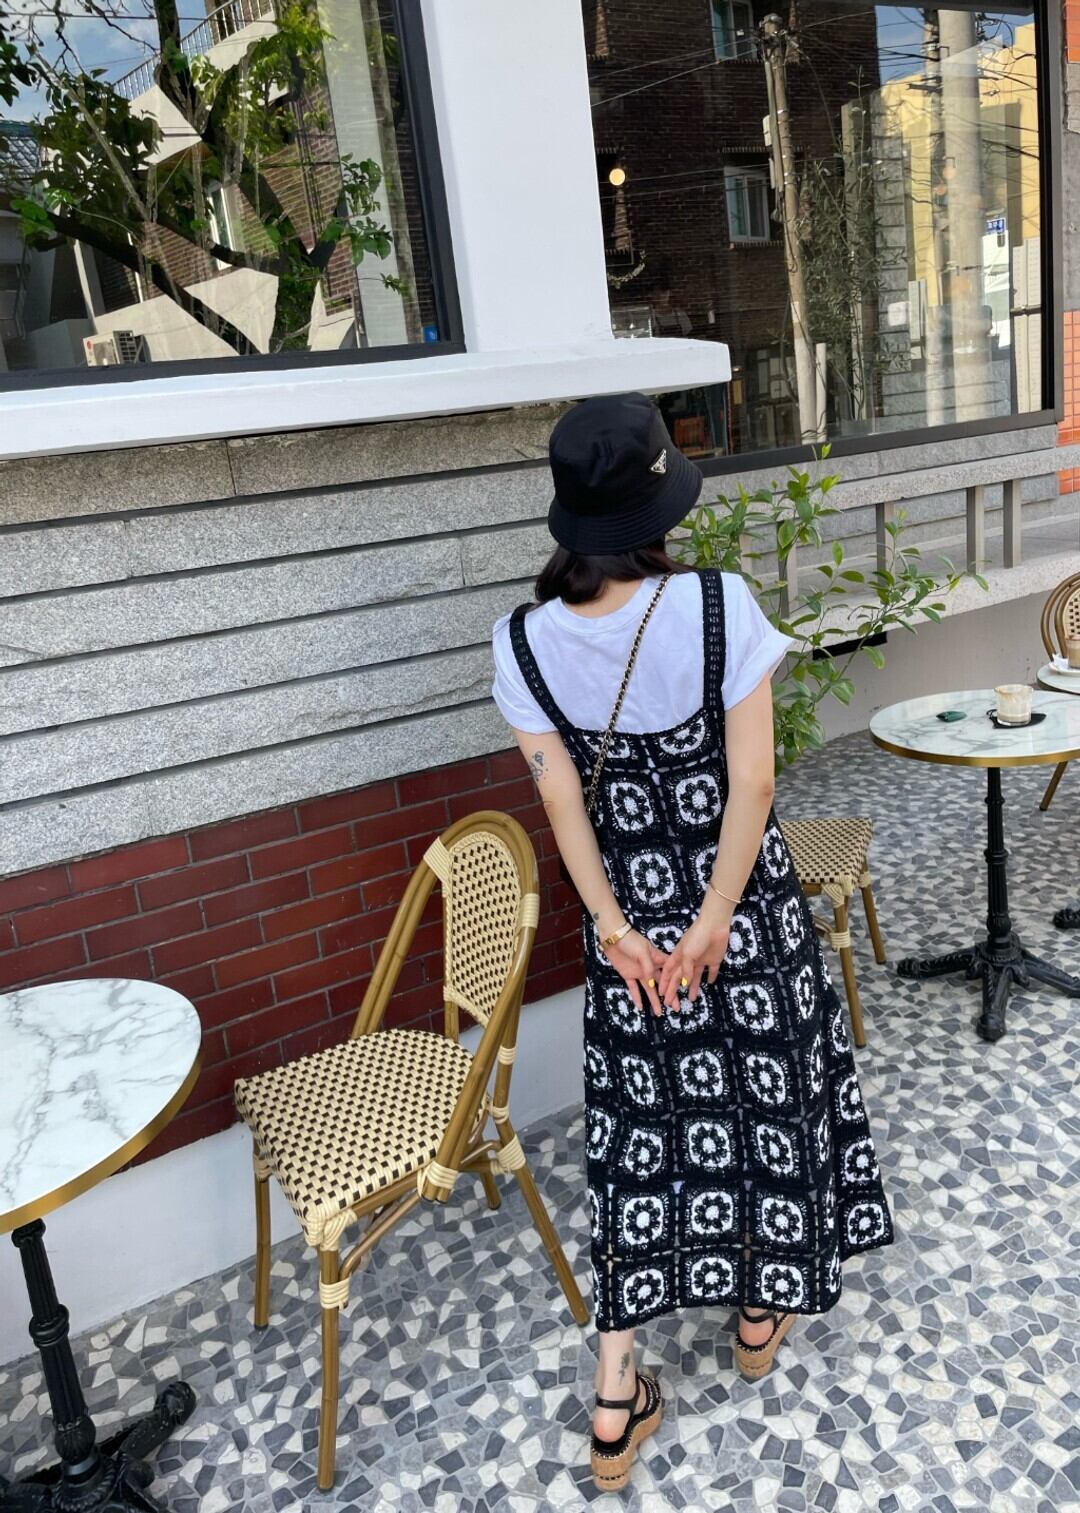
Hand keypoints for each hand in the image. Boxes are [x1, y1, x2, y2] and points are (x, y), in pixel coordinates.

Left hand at [602, 929, 668, 1016]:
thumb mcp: (643, 952)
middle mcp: (650, 968)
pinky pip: (634, 988)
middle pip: (662, 983)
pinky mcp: (628, 975)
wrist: (613, 937)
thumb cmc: (631, 940)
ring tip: (659, 1012)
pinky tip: (641, 1007)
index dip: (676, 980)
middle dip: (669, 995)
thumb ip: (648, 968)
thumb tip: (653, 985)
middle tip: (675, 1008)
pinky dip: (637, 997)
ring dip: (654, 1000)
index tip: (683, 991)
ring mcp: (640, 972)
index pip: (669, 971)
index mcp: (657, 959)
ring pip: (649, 989)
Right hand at [658, 893, 730, 1007]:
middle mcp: (689, 959)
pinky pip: (712, 971)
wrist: (714, 925)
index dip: (665, 983)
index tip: (661, 994)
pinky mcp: (713, 959)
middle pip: (680, 977)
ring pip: (695, 977)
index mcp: (679, 956)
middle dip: (676, 990)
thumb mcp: (687, 954)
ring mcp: (701, 960)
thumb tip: (684, 983)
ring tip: (691, 1000)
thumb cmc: (696, 937)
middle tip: (673, 1004)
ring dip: (693, 988)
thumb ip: (685, 970)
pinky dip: (710, 977)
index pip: (669, 972)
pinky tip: (709, 983)